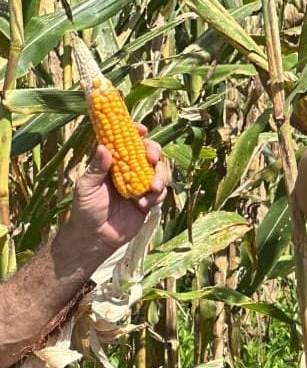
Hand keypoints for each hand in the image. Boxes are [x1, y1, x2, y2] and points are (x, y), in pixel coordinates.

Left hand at [66, 128, 169, 256]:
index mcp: (111, 164)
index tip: (141, 129)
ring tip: (152, 188)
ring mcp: (140, 185)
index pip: (124, 142)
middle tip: (152, 158)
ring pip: (160, 172)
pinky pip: (161, 193)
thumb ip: (97, 168)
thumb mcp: (86, 187)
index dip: (134, 133)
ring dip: (160, 177)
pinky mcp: (148, 201)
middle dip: (154, 152)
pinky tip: (143, 204)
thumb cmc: (85, 210)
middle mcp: (128, 171)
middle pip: (148, 153)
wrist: (96, 238)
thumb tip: (105, 147)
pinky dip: (156, 196)